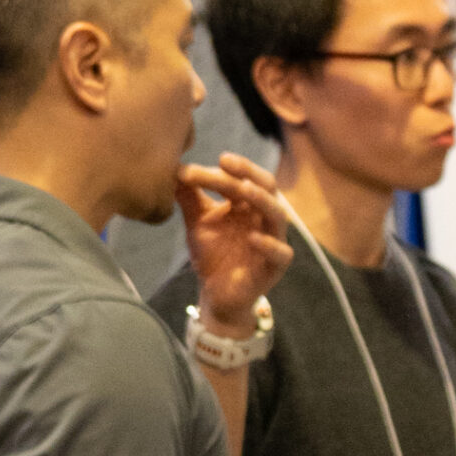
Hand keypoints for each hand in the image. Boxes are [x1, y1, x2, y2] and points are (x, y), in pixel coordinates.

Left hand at [176, 154, 291, 334]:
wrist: (215, 293)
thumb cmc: (213, 253)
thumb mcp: (198, 222)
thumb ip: (189, 197)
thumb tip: (175, 168)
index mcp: (248, 203)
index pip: (240, 178)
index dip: (219, 171)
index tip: (189, 170)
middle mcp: (264, 217)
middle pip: (266, 186)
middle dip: (247, 172)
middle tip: (225, 161)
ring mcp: (273, 240)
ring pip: (277, 215)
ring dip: (262, 200)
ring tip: (243, 189)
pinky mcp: (276, 267)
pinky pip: (281, 254)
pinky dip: (269, 245)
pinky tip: (253, 238)